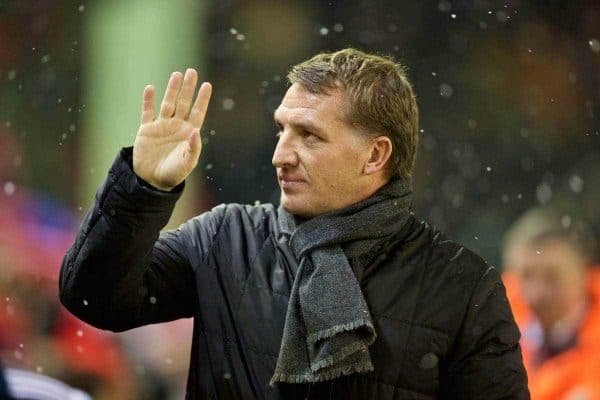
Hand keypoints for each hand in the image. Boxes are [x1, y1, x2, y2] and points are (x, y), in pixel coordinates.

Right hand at [133, 68, 211, 190]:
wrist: (152, 180)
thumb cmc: (174, 173)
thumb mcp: (187, 162)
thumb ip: (193, 147)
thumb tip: (195, 130)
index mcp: (188, 133)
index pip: (197, 112)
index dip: (202, 99)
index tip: (207, 85)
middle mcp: (176, 126)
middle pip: (183, 103)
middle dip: (187, 88)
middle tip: (192, 71)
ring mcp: (161, 126)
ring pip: (167, 103)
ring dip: (172, 89)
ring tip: (176, 74)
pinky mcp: (146, 130)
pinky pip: (148, 112)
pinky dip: (148, 100)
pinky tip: (150, 88)